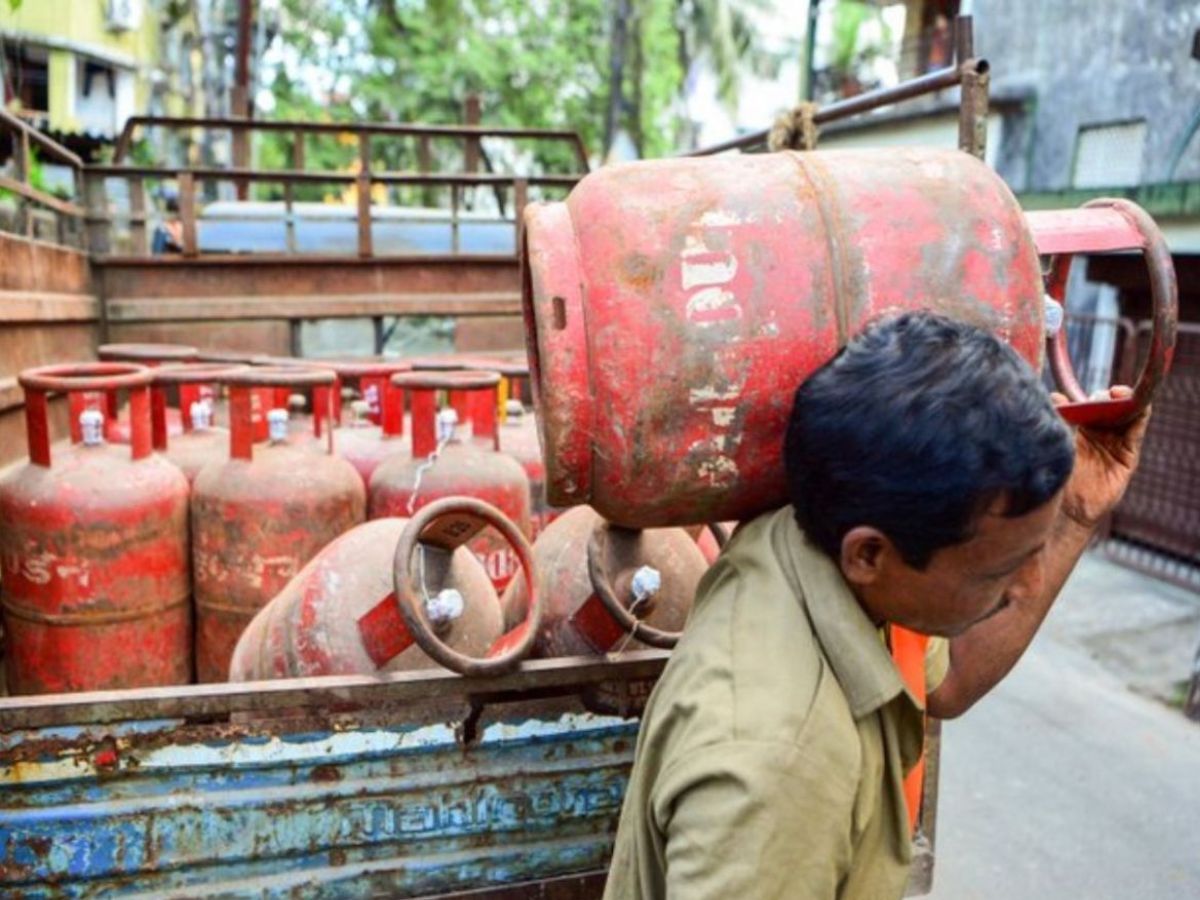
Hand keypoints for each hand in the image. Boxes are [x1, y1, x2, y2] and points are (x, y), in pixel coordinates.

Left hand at [1050, 385, 1150, 528]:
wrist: (1065, 509)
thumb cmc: (1055, 478)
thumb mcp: (1055, 445)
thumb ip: (1058, 420)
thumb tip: (1054, 396)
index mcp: (1079, 429)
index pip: (1091, 406)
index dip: (1093, 396)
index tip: (1087, 393)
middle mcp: (1099, 435)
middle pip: (1110, 408)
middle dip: (1108, 396)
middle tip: (1103, 395)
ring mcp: (1114, 444)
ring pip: (1126, 416)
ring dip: (1127, 401)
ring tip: (1120, 395)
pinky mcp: (1127, 456)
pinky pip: (1136, 432)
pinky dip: (1140, 416)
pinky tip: (1138, 407)